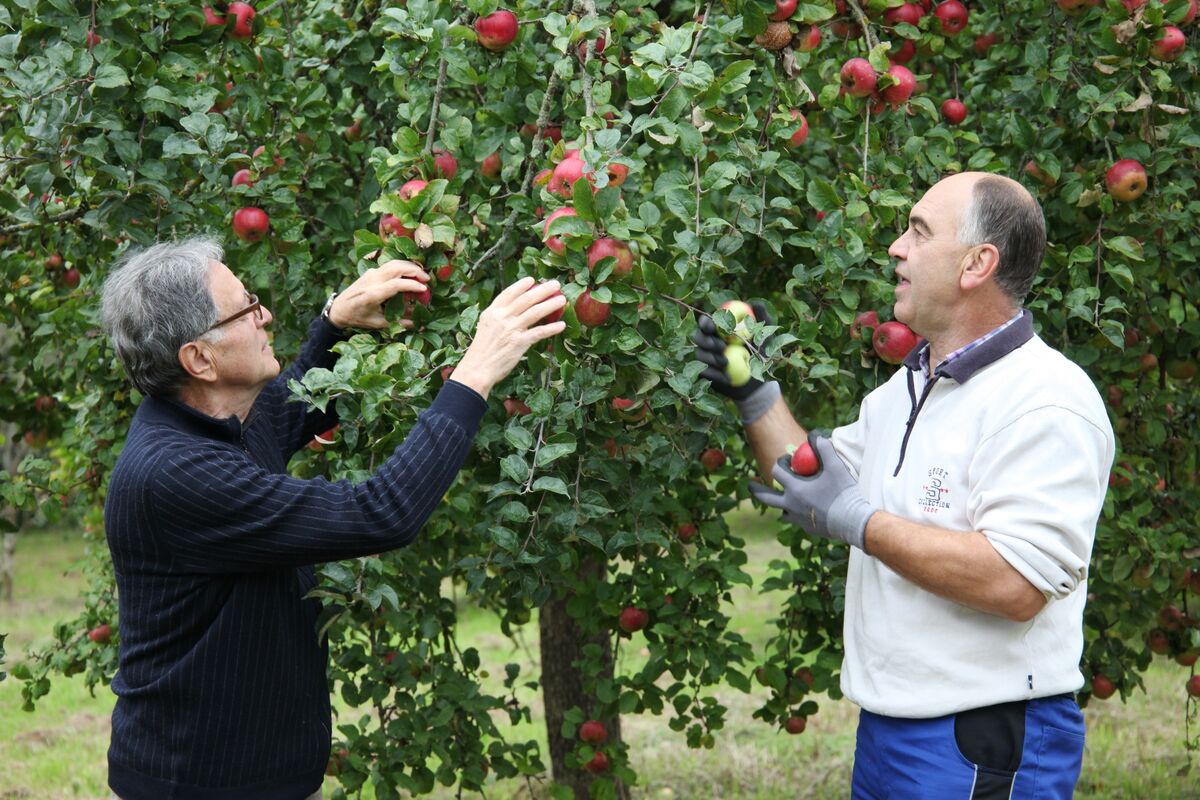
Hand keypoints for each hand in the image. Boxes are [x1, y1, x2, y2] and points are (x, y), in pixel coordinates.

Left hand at [328, 259, 429, 329]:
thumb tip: (417, 324)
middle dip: (414, 270)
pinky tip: (409, 274)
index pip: (396, 284)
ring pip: (394, 263)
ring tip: (421, 275)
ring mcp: (371, 274)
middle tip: (427, 279)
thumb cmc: (357, 318)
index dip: (412, 285)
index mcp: (373, 294)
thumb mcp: (377, 324)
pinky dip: (402, 267)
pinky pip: (389, 265)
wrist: (338, 308)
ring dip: (409, 266)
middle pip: (397, 267)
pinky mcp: (371, 271)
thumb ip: (398, 322)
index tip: (424, 289)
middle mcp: (372, 281)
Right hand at [449, 278, 566, 398]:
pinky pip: (539, 332)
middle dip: (543, 290)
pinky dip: (552, 328)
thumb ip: (498, 316)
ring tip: (562, 300)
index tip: (532, 279)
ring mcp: (511, 329)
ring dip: (550, 304)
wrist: (477, 368)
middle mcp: (502, 317)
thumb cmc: (481, 350)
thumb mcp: (486, 327)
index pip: (509, 293)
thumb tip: (512, 309)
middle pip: (526, 299)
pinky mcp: (519, 343)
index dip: (521, 285)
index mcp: (492, 312)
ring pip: (535, 312)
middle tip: (555, 285)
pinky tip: (561, 325)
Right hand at [691, 301, 768, 401]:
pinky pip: (703, 372)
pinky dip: (715, 374)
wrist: (758, 381)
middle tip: (722, 347)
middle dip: (707, 341)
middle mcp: (709, 341)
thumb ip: (761, 319)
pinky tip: (727, 378)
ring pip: (699, 354)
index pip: (706, 322)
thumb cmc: (762, 355)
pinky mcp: (705, 373)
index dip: (706, 323)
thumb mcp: (765, 336)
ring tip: (726, 363)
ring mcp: (705, 358)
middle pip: (698, 337)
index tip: (714, 327)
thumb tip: (755, 304)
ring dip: (711, 358)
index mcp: (719, 329)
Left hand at [748, 433, 874, 549]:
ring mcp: (798, 519)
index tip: (788, 460)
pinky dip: (795, 514)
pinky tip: (801, 511)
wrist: (854, 522)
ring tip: (780, 500)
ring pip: (781, 512)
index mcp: (795, 489)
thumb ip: (824, 448)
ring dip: (780, 504)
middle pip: (767, 498)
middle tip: (749, 485)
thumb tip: (815, 435)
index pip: (777, 472)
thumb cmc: (844, 493)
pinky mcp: (808, 528)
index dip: (780, 462)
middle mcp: (791, 505)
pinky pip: (795, 520)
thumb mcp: (836, 467)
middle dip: (757, 490)